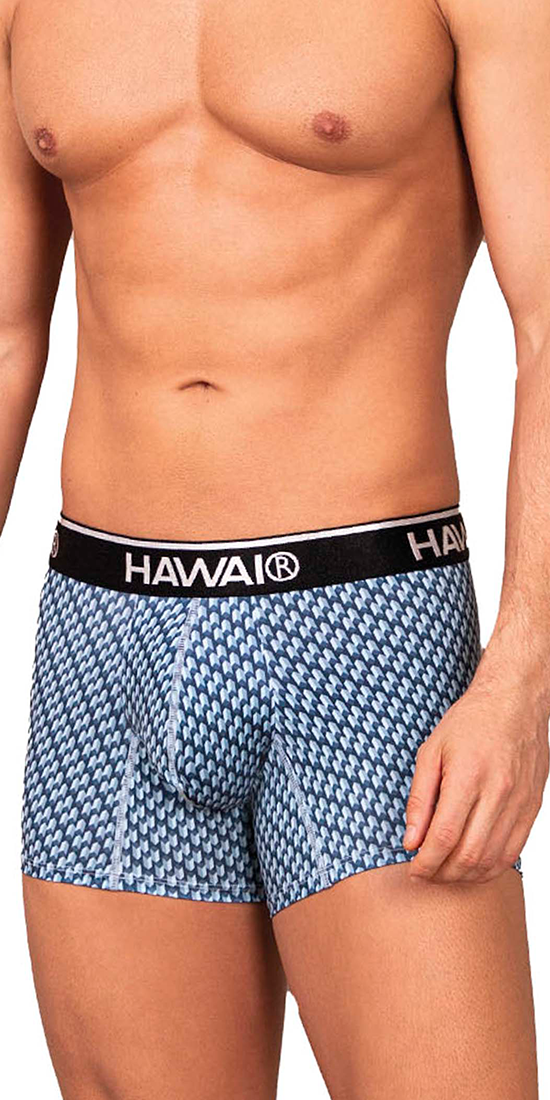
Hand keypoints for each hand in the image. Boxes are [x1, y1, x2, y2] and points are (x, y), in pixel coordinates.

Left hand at [403, 653, 549, 883]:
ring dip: (465, 876)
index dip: (425, 862)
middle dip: (442, 874)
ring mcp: (519, 803)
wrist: (514, 702)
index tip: (413, 869)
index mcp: (468, 776)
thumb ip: (419, 798)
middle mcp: (498, 792)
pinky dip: (491, 867)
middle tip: (426, 873)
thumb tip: (411, 839)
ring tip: (446, 871)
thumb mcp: (431, 751)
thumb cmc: (470, 722)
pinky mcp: (532, 808)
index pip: (444, 836)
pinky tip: (473, 864)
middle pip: (468, 855)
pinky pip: (513, 852)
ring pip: (492, 860)